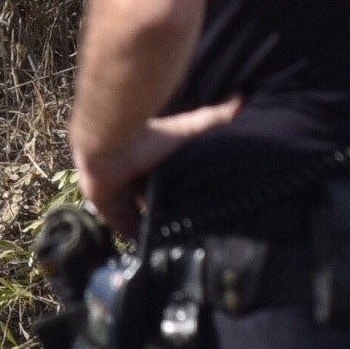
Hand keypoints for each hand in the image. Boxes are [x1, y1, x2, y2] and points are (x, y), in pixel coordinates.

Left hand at [74, 97, 243, 241]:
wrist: (108, 147)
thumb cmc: (146, 137)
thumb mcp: (185, 129)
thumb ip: (210, 118)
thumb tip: (241, 100)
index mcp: (151, 161)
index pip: (167, 179)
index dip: (179, 190)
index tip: (196, 203)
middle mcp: (136, 178)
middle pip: (154, 200)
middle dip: (166, 212)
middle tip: (186, 230)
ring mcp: (121, 196)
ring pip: (139, 217)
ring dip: (152, 229)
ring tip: (171, 244)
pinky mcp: (109, 211)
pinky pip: (123, 229)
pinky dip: (135, 237)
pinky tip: (149, 248)